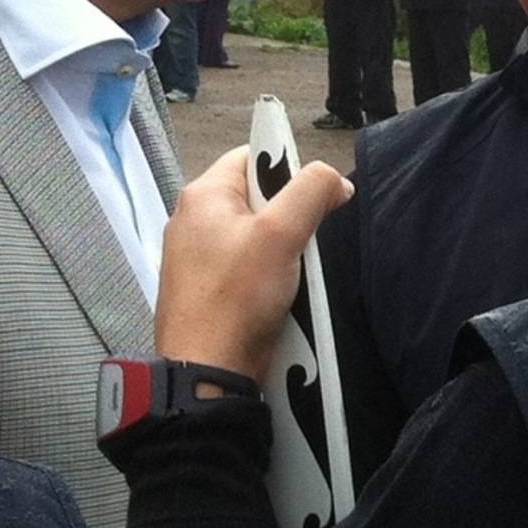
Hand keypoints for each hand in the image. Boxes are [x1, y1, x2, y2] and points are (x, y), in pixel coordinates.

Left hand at [154, 147, 352, 381]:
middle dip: (290, 216)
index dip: (288, 168)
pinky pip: (247, 267)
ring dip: (283, 251)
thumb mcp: (283, 234)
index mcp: (203, 195)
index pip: (253, 154)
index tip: (313, 196)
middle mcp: (193, 220)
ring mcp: (196, 258)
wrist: (208, 372)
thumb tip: (334, 180)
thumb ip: (312, 191)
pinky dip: (268, 277)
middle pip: (258, 198)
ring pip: (256, 235)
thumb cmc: (236, 299)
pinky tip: (279, 297)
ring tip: (293, 275)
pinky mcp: (205, 289)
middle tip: (303, 241)